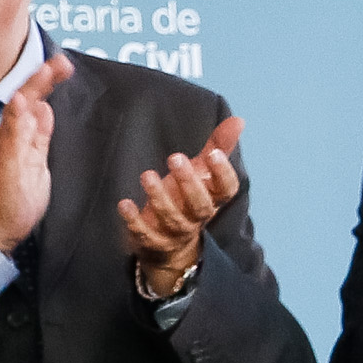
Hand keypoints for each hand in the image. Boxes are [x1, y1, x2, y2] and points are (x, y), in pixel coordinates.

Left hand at [0, 50, 73, 255]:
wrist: (5, 225)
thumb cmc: (6, 198)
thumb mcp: (12, 165)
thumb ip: (17, 132)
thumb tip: (21, 99)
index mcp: (8, 132)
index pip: (23, 97)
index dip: (37, 80)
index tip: (53, 65)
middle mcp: (15, 133)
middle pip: (31, 99)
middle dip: (46, 79)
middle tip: (65, 62)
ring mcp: (26, 144)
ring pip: (38, 110)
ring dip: (48, 91)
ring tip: (61, 71)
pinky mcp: (35, 156)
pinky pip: (41, 130)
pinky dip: (46, 115)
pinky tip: (50, 105)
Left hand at [119, 115, 243, 293]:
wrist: (171, 243)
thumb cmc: (187, 196)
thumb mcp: (202, 171)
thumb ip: (218, 146)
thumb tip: (238, 119)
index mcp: (212, 198)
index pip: (227, 190)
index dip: (223, 173)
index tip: (213, 153)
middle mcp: (197, 217)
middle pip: (200, 205)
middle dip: (189, 183)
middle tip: (175, 157)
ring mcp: (176, 231)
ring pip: (172, 218)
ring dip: (159, 198)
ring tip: (147, 174)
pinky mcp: (152, 241)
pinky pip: (145, 234)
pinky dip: (135, 220)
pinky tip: (124, 204)